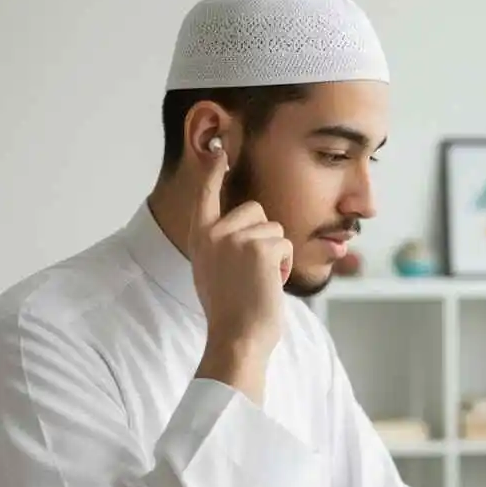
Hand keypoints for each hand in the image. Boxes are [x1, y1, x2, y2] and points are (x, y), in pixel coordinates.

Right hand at [188, 145, 292, 357]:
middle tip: (254, 271)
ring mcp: (236, 239)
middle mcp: (214, 233)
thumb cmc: (231, 312)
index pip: (205, 195)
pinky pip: (285, 243)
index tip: (220, 148)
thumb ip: (220, 245)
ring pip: (274, 228)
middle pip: (255, 209)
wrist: (237, 337)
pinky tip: (271, 283)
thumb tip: (241, 228)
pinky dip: (285, 264)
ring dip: (277, 254)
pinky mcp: (260, 248)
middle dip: (265, 236)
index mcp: (200, 238)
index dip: (214, 171)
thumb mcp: (212, 271)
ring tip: (260, 281)